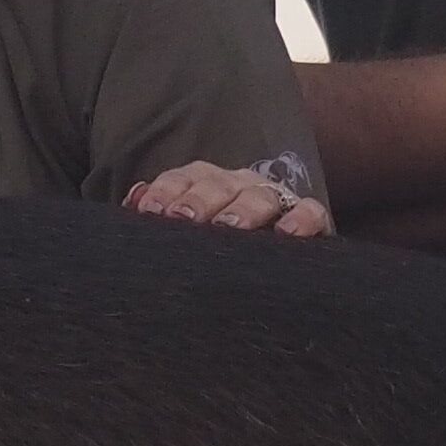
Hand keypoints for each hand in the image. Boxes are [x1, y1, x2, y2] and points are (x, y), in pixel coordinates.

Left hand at [128, 157, 334, 237]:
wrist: (265, 267)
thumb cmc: (215, 243)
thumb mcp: (185, 229)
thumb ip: (160, 212)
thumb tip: (134, 200)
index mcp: (208, 183)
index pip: (185, 177)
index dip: (166, 190)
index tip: (148, 210)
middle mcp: (240, 185)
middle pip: (219, 183)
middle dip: (199, 198)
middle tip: (183, 217)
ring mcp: (275, 199)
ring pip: (260, 194)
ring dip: (244, 208)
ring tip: (229, 226)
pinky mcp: (310, 220)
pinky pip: (311, 211)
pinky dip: (301, 218)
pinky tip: (286, 232)